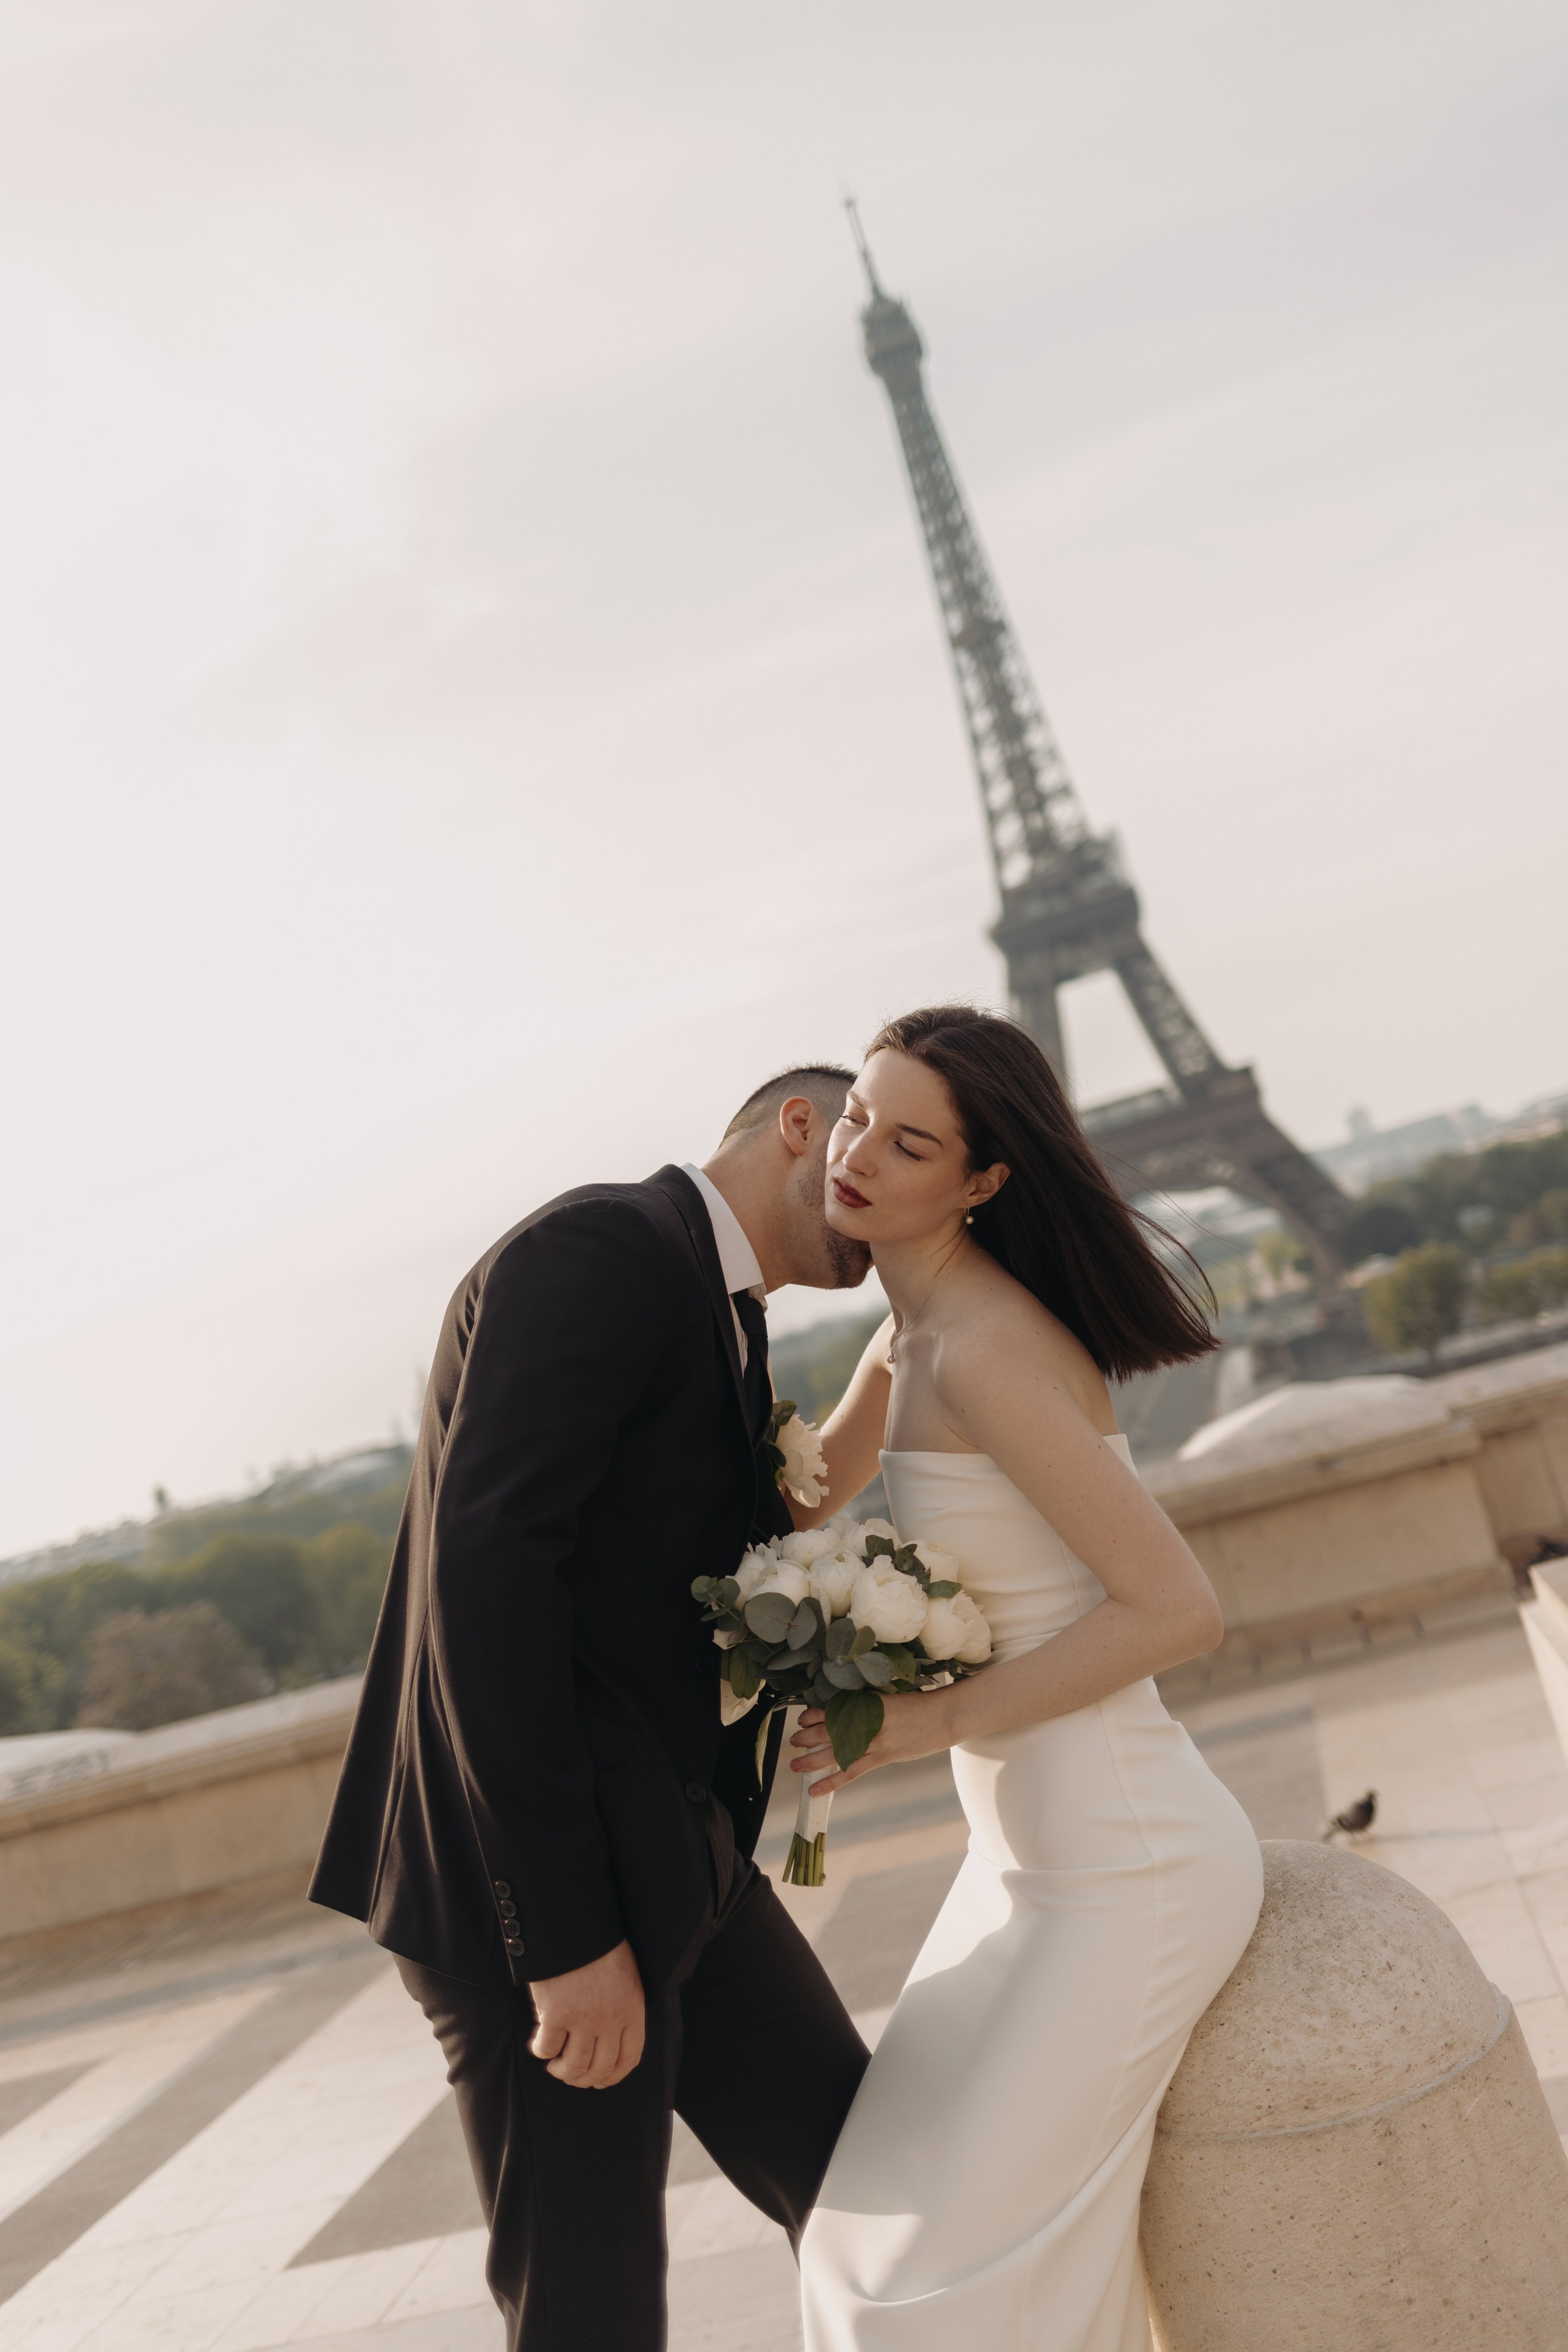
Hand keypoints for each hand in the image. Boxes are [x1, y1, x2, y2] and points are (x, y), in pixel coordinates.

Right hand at [528, 1938, 645, 2087]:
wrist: (573, 1922)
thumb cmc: (599, 1946)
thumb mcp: (626, 1976)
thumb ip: (623, 2008)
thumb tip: (607, 2040)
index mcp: (632, 2009)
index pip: (629, 2058)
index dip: (614, 2076)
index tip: (601, 2080)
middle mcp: (610, 2019)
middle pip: (600, 2068)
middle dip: (586, 2079)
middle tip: (573, 2076)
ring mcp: (582, 2018)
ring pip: (574, 2066)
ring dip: (563, 2072)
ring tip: (556, 2066)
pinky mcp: (555, 2014)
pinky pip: (547, 2048)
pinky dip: (542, 2052)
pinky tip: (540, 2045)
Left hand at [788, 1687, 956, 1797]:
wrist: (943, 1717)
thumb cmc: (918, 1706)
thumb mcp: (889, 1700)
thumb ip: (868, 1706)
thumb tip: (845, 1714)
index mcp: (868, 1703)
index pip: (834, 1709)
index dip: (815, 1715)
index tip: (803, 1718)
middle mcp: (868, 1721)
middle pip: (830, 1730)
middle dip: (808, 1737)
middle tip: (793, 1741)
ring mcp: (875, 1741)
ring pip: (836, 1751)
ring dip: (812, 1759)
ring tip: (795, 1765)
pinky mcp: (883, 1757)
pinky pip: (851, 1771)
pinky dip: (831, 1781)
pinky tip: (815, 1788)